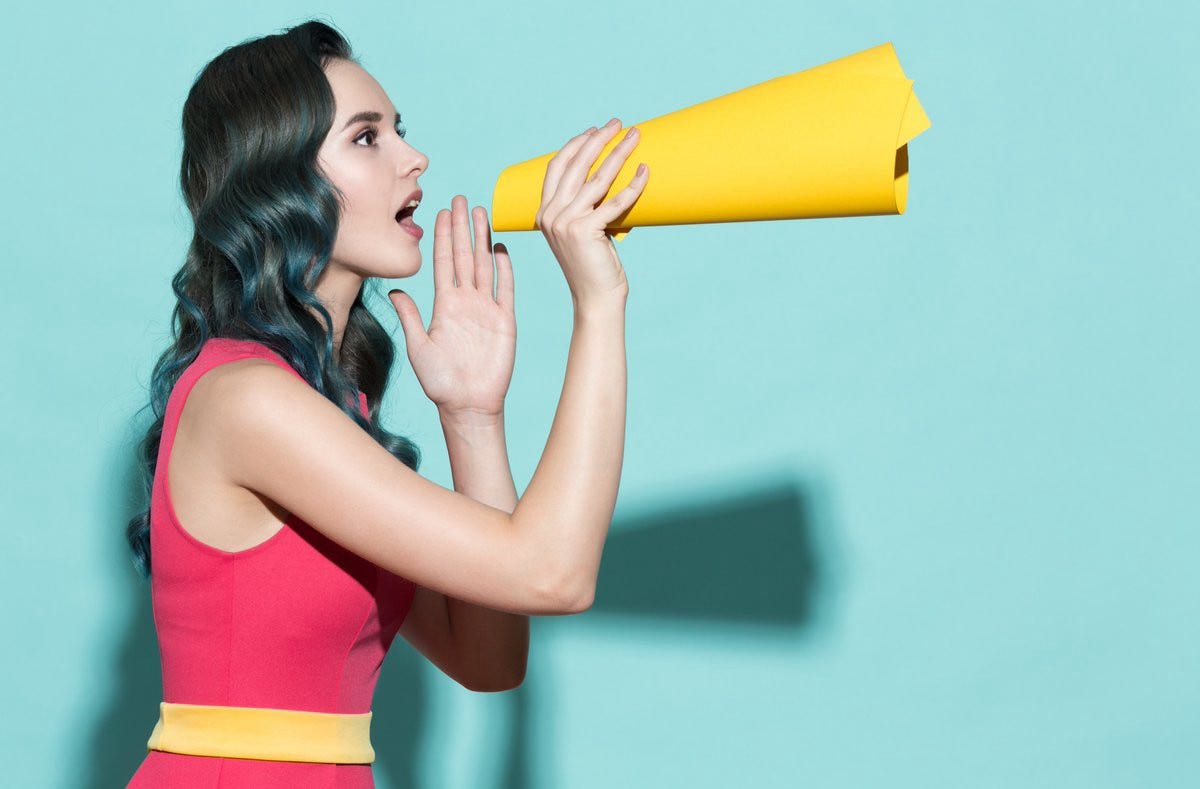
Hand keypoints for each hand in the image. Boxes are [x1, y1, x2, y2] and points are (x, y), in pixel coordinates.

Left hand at [388, 195, 514, 419]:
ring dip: (482, 239)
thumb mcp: (418, 346)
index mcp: (444, 305)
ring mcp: (487, 309)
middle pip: (465, 256)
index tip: (441, 212)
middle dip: (462, 227)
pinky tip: (501, 248)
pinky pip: (506, 289)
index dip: (443, 237)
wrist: (468, 405)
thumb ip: (409, 317)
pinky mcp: (505, 321)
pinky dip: (505, 268)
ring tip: (481, 212)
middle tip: (461, 198)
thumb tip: (394, 290)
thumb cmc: (440, 382)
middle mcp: (465, 302)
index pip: (443, 263)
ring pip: (485, 265)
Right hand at [535, 118, 648, 303]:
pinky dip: (633, 185)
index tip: (596, 130)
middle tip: (619, 124)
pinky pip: (614, 201)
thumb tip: (607, 176)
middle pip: (575, 165)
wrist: (595, 298)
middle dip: (599, 139)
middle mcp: (551, 215)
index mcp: (544, 213)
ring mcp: (566, 223)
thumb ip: (584, 207)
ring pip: (596, 178)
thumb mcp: (582, 230)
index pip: (557, 166)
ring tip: (635, 136)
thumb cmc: (594, 265)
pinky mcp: (586, 231)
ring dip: (618, 153)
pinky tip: (644, 171)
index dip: (576, 144)